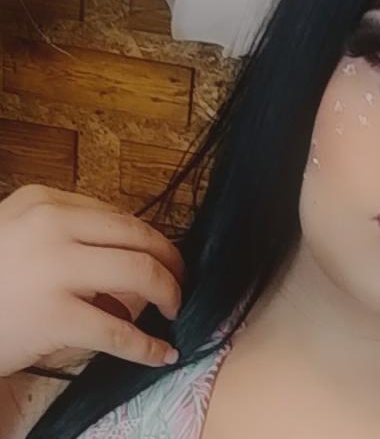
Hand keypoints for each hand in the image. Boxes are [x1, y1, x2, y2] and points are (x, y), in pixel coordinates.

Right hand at [0, 185, 183, 376]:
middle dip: (172, 263)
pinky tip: (163, 354)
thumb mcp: (21, 236)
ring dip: (170, 294)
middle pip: (140, 239)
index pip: (121, 218)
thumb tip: (133, 256)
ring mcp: (53, 269)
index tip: (164, 258)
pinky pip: (119, 330)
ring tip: (174, 310)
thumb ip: (71, 234)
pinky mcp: (53, 316)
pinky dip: (148, 346)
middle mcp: (51, 225)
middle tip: (181, 283)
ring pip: (140, 274)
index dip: (153, 241)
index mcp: (45, 202)